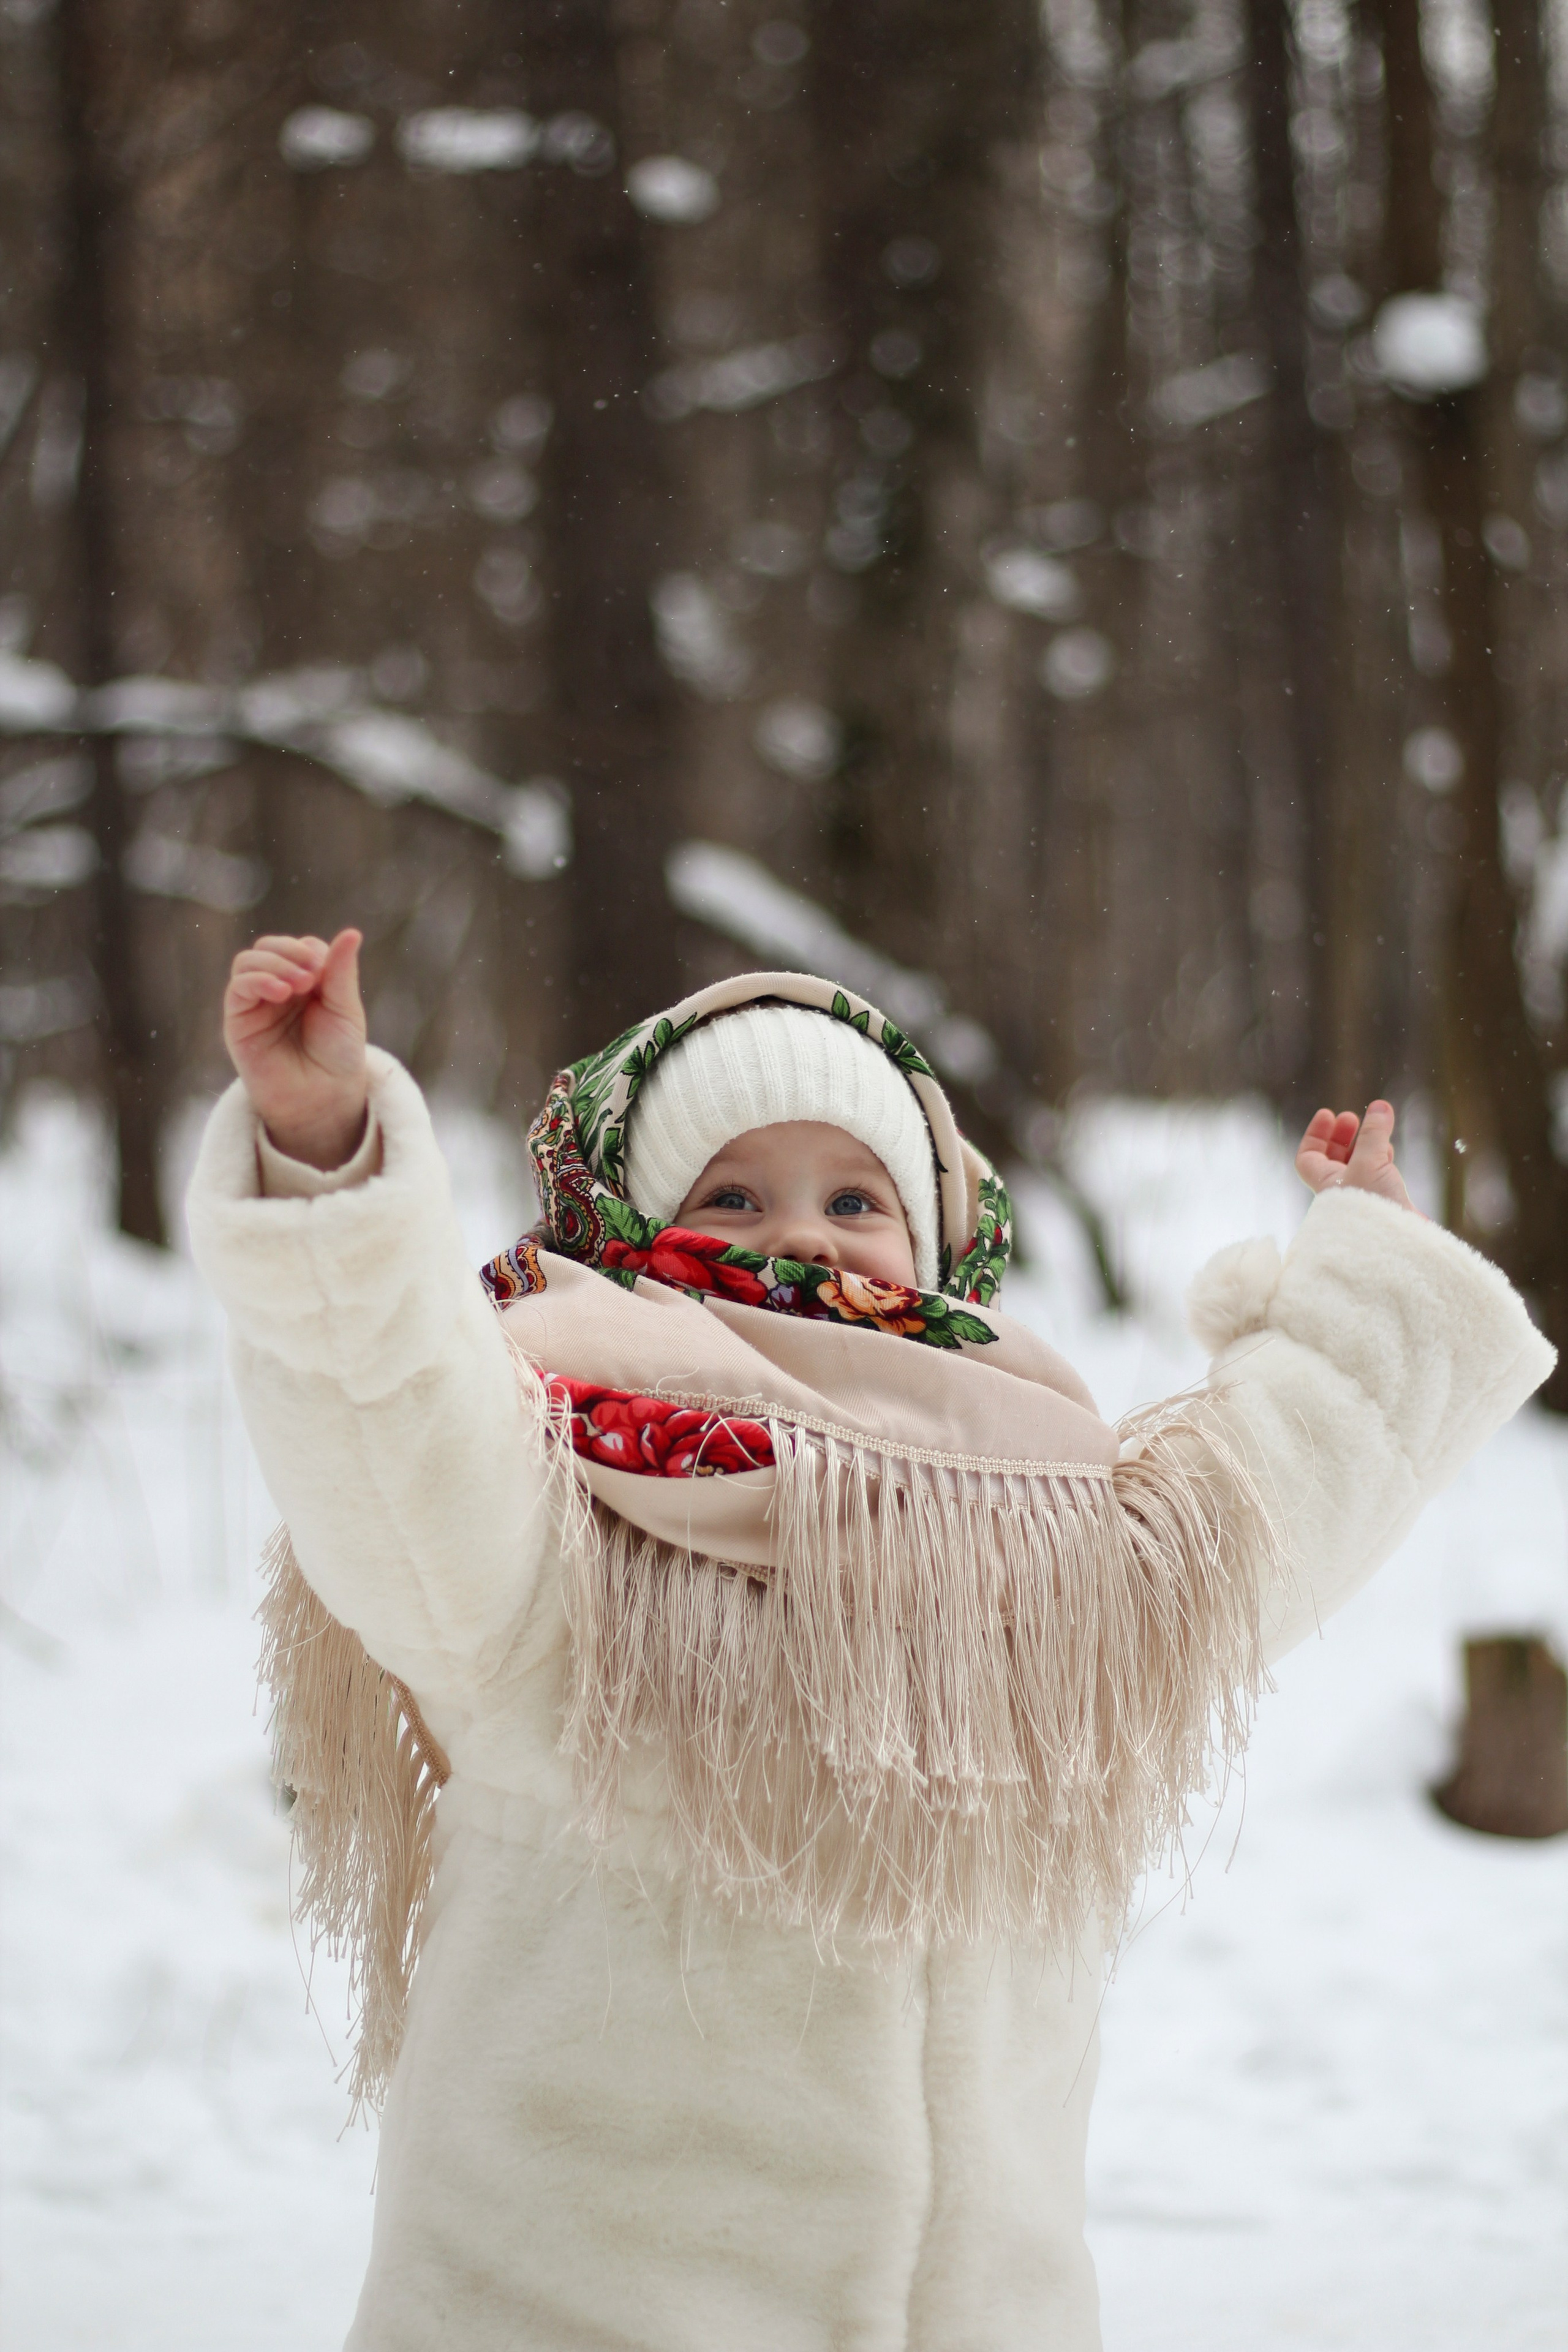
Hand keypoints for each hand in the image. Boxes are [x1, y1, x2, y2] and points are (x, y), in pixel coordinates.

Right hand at [223, 929, 368, 1169]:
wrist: (323, 1099)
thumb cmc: (338, 1057)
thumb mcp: (345, 1010)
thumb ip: (341, 972)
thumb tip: (352, 932)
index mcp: (307, 982)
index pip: (302, 947)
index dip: (312, 951)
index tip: (326, 970)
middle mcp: (278, 988)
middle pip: (270, 946)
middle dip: (290, 952)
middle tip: (312, 975)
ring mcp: (256, 1003)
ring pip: (248, 960)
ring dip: (274, 963)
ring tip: (298, 986)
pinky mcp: (238, 1021)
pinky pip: (237, 987)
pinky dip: (257, 979)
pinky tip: (280, 991)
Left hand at [1295, 1099, 1419, 1214]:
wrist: (1399, 1247)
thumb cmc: (1373, 1209)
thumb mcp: (1370, 1163)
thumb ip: (1374, 1134)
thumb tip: (1379, 1106)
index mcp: (1325, 1183)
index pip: (1307, 1157)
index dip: (1315, 1134)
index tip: (1328, 1114)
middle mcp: (1340, 1192)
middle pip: (1333, 1158)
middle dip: (1342, 1136)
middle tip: (1352, 1117)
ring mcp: (1362, 1199)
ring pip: (1358, 1165)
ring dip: (1364, 1145)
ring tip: (1377, 1128)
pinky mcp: (1384, 1204)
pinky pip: (1377, 1176)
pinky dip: (1381, 1159)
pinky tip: (1389, 1150)